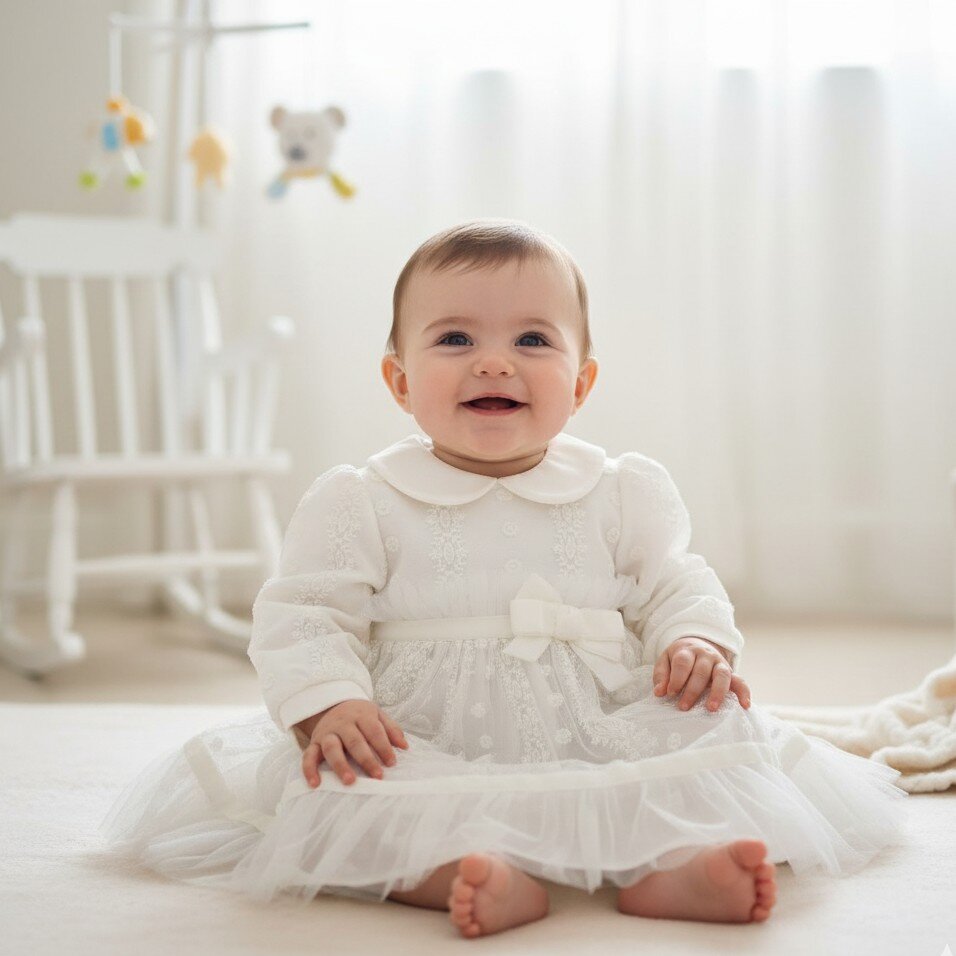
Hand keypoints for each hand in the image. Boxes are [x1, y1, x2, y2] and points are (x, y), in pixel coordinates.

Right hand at [295, 699, 409, 788]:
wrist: (331, 704)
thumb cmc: (359, 715)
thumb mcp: (377, 714)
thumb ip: (391, 729)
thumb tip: (404, 747)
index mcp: (361, 716)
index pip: (374, 731)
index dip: (383, 746)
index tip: (392, 763)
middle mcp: (343, 724)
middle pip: (354, 741)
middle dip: (366, 759)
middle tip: (377, 776)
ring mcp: (327, 733)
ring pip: (332, 748)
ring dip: (340, 765)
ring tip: (350, 781)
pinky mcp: (314, 742)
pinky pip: (308, 756)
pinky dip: (309, 770)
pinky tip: (315, 784)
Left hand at [652, 637, 751, 712]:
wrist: (697, 645)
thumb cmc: (678, 658)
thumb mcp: (665, 660)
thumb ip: (661, 675)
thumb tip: (659, 692)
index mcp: (687, 651)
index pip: (683, 663)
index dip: (676, 678)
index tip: (670, 693)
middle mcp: (706, 655)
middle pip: (701, 672)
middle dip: (692, 690)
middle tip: (683, 707)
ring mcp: (720, 663)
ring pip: (722, 676)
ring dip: (717, 692)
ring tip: (711, 709)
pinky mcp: (731, 673)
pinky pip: (741, 681)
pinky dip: (744, 692)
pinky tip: (745, 705)